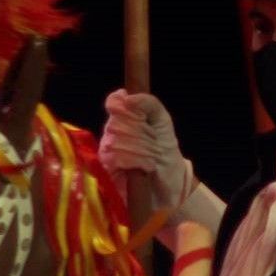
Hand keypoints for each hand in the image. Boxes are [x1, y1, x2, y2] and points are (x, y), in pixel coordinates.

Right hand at [99, 90, 191, 208]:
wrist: (169, 178)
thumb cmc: (164, 147)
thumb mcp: (162, 121)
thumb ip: (149, 103)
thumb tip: (128, 96)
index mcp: (123, 115)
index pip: (114, 102)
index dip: (126, 108)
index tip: (142, 116)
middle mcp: (111, 130)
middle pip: (117, 122)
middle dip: (140, 132)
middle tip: (154, 141)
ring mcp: (106, 149)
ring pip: (116, 140)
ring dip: (140, 148)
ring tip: (152, 155)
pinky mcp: (106, 168)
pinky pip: (116, 158)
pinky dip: (136, 161)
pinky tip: (146, 165)